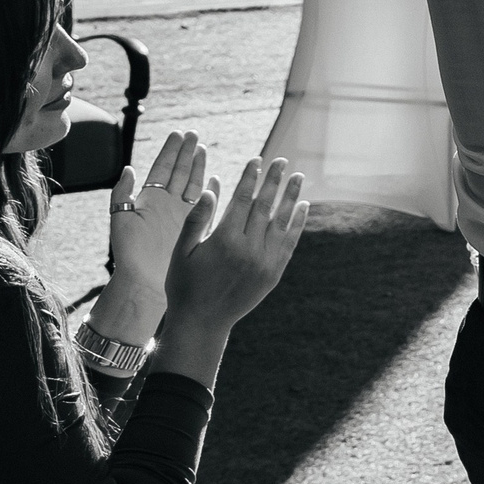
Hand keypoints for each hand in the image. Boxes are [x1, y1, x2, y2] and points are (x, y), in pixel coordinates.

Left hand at [107, 132, 210, 294]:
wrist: (145, 279)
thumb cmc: (130, 252)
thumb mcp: (121, 218)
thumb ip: (122, 193)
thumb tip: (129, 169)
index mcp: (149, 200)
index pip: (162, 168)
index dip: (170, 151)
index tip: (177, 134)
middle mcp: (167, 204)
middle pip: (179, 172)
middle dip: (186, 152)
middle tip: (193, 134)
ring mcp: (182, 214)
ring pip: (193, 183)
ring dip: (198, 166)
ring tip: (202, 148)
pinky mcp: (195, 226)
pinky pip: (206, 205)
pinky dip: (211, 191)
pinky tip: (215, 179)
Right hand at [164, 157, 307, 332]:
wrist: (202, 322)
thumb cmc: (184, 285)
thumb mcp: (181, 252)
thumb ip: (197, 219)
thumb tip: (210, 187)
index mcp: (224, 240)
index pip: (241, 200)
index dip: (250, 178)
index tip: (257, 160)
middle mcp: (248, 249)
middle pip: (264, 206)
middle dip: (274, 181)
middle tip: (282, 161)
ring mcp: (264, 261)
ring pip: (282, 221)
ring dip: (291, 196)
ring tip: (298, 177)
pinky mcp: (274, 273)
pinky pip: (290, 242)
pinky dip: (298, 222)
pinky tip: (302, 206)